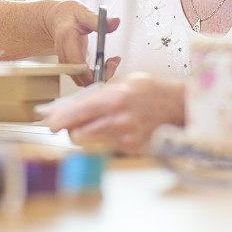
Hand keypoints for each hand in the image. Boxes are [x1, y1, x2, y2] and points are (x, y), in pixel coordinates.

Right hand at [44, 0, 120, 85]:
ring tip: (112, 61)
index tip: (110, 62)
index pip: (79, 67)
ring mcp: (67, 64)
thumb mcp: (85, 14)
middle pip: (83, 79)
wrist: (58, 19)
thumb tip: (116, 22)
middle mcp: (65, 56)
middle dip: (102, 74)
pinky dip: (97, 75)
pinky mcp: (71, 68)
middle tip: (114, 61)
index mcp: (67, 41)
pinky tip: (105, 63)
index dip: (95, 72)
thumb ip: (100, 20)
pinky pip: (84, 79)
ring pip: (85, 82)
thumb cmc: (70, 15)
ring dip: (101, 75)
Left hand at [45, 73, 185, 155]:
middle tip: (72, 124)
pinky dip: (105, 142)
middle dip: (72, 130)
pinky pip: (107, 149)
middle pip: (78, 135)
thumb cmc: (153, 92)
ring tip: (95, 125)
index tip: (51, 122)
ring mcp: (126, 138)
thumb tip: (75, 104)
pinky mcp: (132, 150)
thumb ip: (99, 93)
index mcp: (113, 99)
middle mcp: (118, 121)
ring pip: (91, 144)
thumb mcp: (125, 82)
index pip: (75, 114)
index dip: (59, 120)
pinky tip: (114, 131)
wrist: (180, 107)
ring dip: (88, 137)